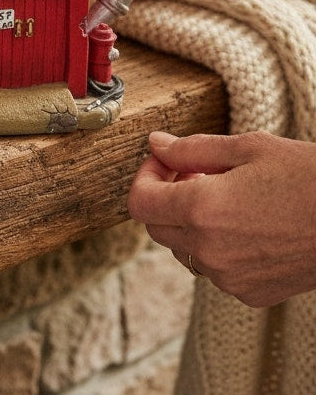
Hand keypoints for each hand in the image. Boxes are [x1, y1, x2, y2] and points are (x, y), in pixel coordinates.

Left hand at [127, 130, 315, 306]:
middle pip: (156, 227)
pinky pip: (213, 269)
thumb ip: (191, 148)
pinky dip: (216, 246)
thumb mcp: (248, 147)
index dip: (145, 176)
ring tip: (224, 197)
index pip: (139, 202)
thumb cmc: (309, 178)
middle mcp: (209, 249)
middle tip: (194, 174)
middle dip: (165, 197)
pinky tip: (245, 224)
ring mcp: (229, 277)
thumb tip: (156, 144)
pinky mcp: (250, 293)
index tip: (164, 161)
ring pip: (183, 249)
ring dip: (189, 223)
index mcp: (202, 209)